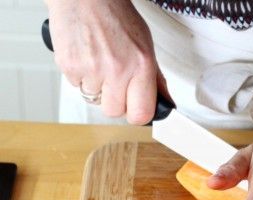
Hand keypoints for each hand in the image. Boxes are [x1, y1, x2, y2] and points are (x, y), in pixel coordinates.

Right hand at [46, 0, 167, 123]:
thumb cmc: (115, 16)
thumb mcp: (146, 45)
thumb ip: (155, 78)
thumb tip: (165, 102)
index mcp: (141, 65)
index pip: (141, 113)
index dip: (137, 114)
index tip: (136, 109)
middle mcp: (117, 69)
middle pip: (115, 111)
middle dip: (116, 101)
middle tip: (115, 82)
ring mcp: (91, 69)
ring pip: (94, 100)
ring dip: (97, 88)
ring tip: (99, 63)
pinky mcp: (69, 66)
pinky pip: (76, 87)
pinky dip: (81, 77)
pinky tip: (86, 57)